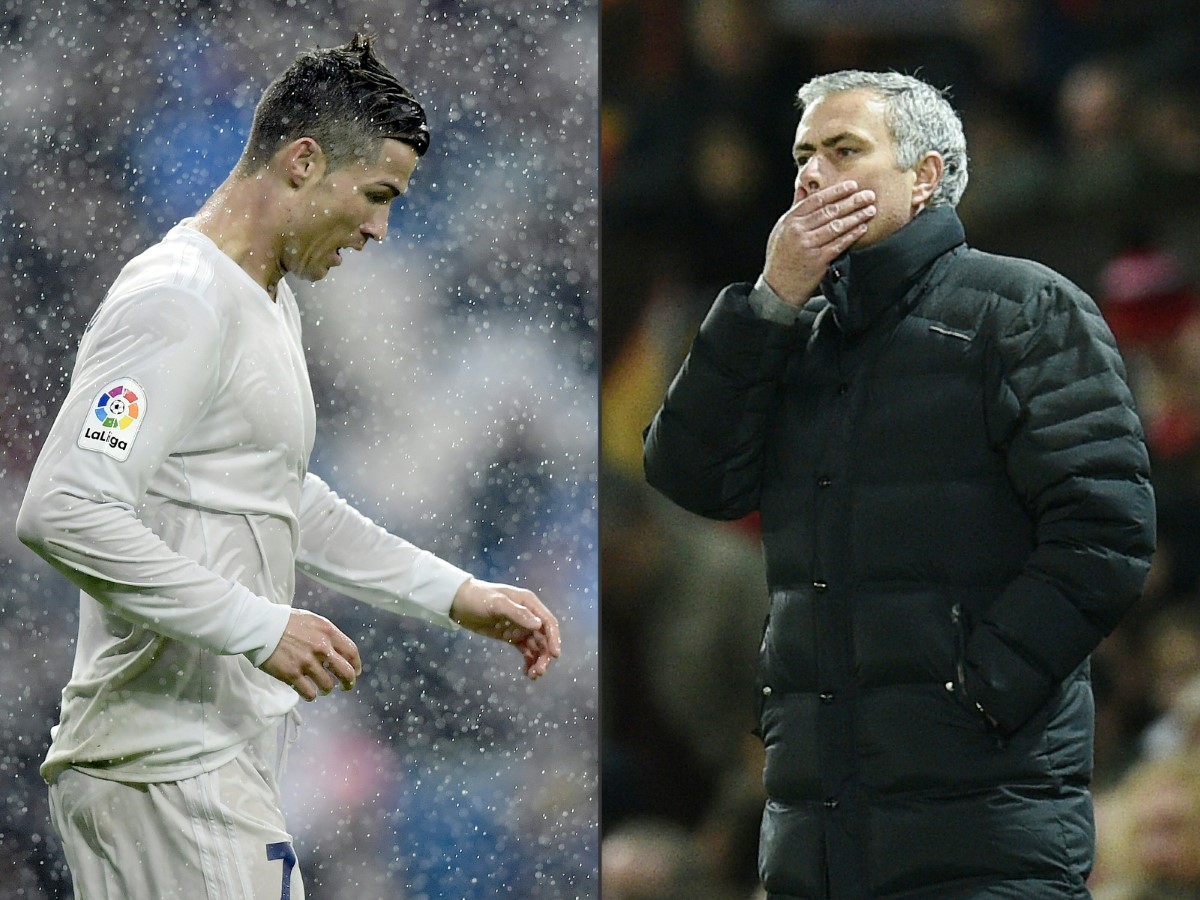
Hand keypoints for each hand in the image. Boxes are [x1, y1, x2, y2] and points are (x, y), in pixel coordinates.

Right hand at [260, 608, 361, 700]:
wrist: (261, 627)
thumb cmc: (286, 622)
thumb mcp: (313, 621)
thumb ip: (327, 635)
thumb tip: (338, 651)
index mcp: (328, 632)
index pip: (352, 652)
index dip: (356, 665)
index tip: (355, 671)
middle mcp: (321, 648)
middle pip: (346, 672)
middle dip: (349, 683)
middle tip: (346, 687)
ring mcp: (307, 662)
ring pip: (327, 686)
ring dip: (326, 689)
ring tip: (321, 688)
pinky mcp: (292, 675)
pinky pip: (309, 693)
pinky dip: (311, 695)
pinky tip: (308, 692)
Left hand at [450, 578, 561, 678]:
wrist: (459, 602)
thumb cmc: (478, 598)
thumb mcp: (497, 603)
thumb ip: (517, 613)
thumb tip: (538, 625)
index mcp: (529, 603)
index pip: (548, 622)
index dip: (554, 638)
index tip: (555, 655)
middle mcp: (528, 616)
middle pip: (544, 638)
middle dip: (545, 655)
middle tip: (539, 672)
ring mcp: (520, 627)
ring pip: (536, 646)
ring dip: (538, 661)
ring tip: (533, 676)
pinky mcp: (511, 636)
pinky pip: (526, 651)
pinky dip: (528, 661)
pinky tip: (526, 673)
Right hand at [762, 181, 876, 304]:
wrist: (778, 286)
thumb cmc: (781, 256)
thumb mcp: (781, 229)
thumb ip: (794, 208)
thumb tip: (802, 188)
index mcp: (790, 220)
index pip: (816, 200)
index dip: (836, 191)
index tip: (852, 186)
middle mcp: (798, 231)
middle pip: (830, 211)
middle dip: (852, 202)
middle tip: (869, 195)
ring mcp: (808, 246)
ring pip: (836, 227)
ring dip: (856, 217)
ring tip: (870, 210)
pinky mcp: (817, 261)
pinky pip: (838, 245)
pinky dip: (852, 235)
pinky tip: (862, 228)